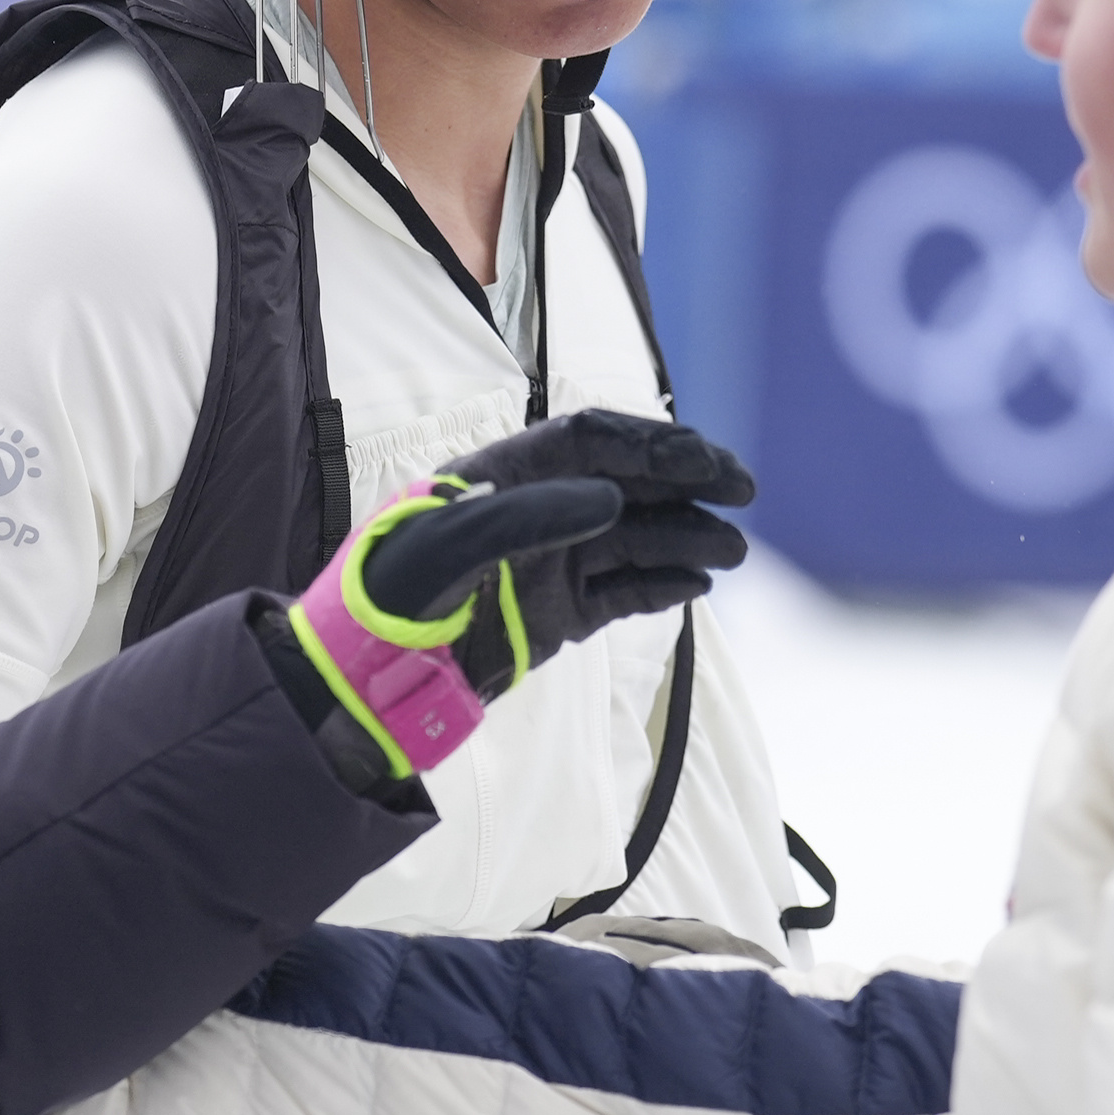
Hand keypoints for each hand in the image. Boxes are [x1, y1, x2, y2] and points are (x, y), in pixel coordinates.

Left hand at [290, 412, 752, 776]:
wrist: (369, 674)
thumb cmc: (393, 594)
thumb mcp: (451, 544)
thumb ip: (529, 515)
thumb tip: (610, 496)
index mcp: (506, 475)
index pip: (593, 441)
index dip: (652, 443)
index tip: (704, 459)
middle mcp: (537, 511)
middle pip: (627, 482)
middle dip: (688, 481)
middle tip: (743, 490)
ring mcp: (551, 563)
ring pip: (635, 538)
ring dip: (687, 537)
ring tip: (732, 551)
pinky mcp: (559, 613)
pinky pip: (624, 591)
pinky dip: (664, 586)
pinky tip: (698, 584)